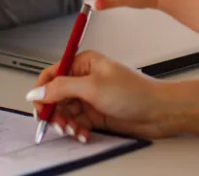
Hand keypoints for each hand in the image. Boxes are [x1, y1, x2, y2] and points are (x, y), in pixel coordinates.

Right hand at [25, 50, 177, 141]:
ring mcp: (90, 98)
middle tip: (59, 123)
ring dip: (66, 124)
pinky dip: (76, 130)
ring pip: (64, 112)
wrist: (160, 112)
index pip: (52, 74)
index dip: (42, 90)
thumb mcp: (93, 87)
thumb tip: (37, 91)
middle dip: (55, 112)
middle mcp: (84, 79)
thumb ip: (61, 88)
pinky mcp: (96, 114)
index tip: (38, 106)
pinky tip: (84, 134)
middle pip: (55, 96)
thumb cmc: (136, 92)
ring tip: (75, 130)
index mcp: (83, 63)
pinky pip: (76, 123)